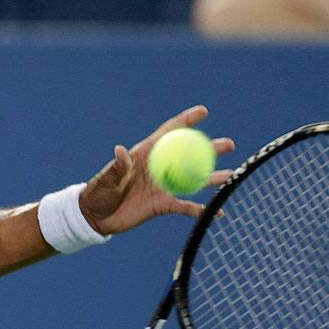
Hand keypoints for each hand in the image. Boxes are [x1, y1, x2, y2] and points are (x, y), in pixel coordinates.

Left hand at [79, 105, 234, 235]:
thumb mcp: (106, 178)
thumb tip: (120, 151)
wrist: (95, 217)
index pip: (169, 133)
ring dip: (213, 178)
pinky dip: (201, 209)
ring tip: (234, 175)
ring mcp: (162, 187)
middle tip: (230, 145)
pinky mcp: (162, 206)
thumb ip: (117, 167)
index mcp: (146, 154)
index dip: (186, 121)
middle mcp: (159, 168)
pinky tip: (219, 212)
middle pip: (189, 155)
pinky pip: (186, 207)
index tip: (204, 111)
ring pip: (193, 180)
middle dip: (210, 149)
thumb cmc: (98, 192)